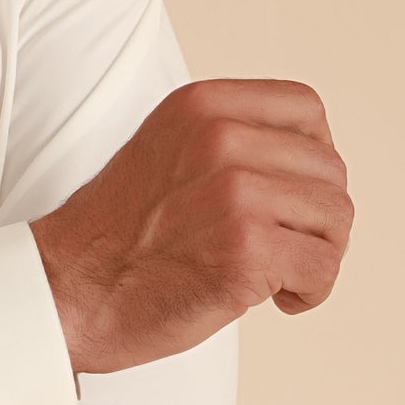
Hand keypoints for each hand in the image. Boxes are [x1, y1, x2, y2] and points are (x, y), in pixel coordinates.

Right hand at [29, 76, 352, 375]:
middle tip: (281, 246)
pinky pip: (322, 268)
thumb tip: (307, 161)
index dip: (313, 157)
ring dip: (317, 255)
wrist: (67, 289)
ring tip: (277, 273)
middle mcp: (220, 138)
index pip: (306, 110)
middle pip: (330, 170)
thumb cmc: (116, 236)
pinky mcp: (246, 249)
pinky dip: (308, 292)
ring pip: (337, 218)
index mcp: (201, 106)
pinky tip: (274, 298)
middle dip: (316, 218)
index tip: (291, 194)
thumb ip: (231, 140)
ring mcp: (234, 192)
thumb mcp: (169, 150)